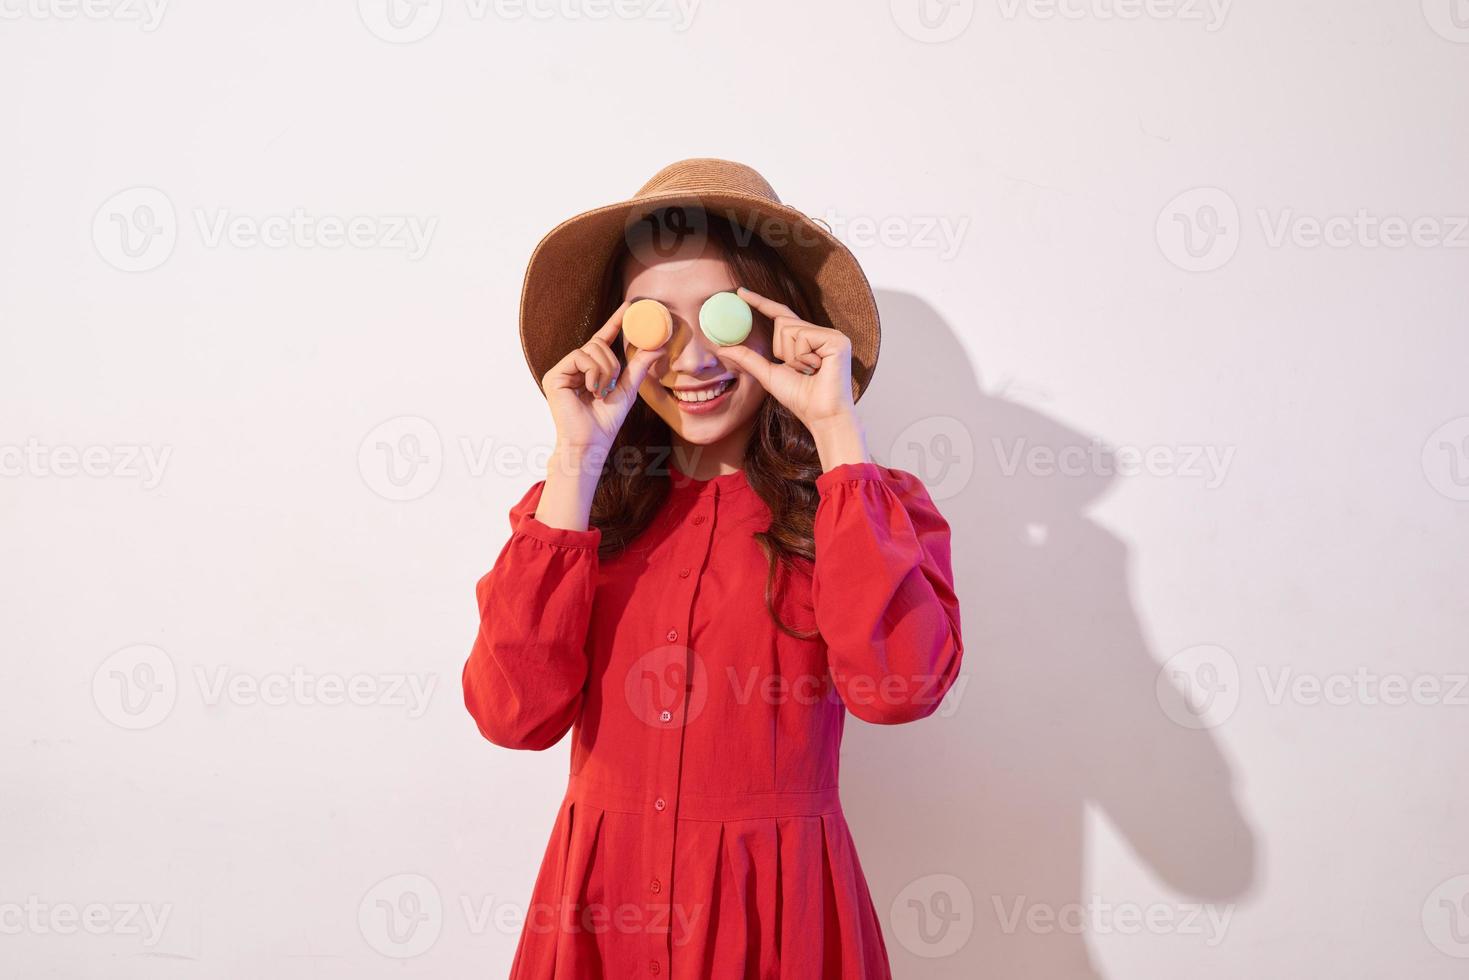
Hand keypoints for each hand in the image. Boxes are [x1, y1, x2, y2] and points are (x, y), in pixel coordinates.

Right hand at [540, 300, 661, 454]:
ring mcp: (562, 370)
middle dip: (612, 364)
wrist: (591, 442)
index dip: (615, 322)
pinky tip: (590, 390)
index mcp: (590, 369)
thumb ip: (639, 366)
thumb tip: (658, 346)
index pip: (603, 339)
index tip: (628, 306)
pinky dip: (592, 373)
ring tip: (600, 392)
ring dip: (605, 371)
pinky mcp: (554, 375)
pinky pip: (580, 356)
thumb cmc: (606, 421)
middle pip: (598, 343)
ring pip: (591, 349)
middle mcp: (574, 367)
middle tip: (610, 386)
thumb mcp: (628, 389)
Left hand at [712, 286, 857, 430]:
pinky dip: (803, 356)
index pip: (781, 316)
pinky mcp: (837, 340)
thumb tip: (722, 347)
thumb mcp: (768, 374)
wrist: (822, 416)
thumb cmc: (801, 398)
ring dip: (793, 356)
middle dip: (782, 350)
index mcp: (808, 340)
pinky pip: (804, 336)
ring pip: (791, 329)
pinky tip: (817, 369)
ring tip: (810, 372)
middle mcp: (821, 333)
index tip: (740, 292)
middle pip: (783, 323)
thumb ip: (748, 358)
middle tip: (799, 371)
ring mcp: (832, 335)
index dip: (761, 303)